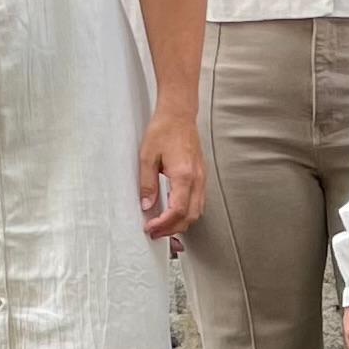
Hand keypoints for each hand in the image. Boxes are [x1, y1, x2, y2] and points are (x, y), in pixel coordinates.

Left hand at [136, 104, 204, 240]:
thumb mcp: (147, 157)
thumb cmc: (164, 130)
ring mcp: (202, 178)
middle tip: (155, 232)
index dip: (164, 224)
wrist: (179, 115)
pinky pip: (199, 201)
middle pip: (190, 216)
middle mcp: (197, 179)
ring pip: (197, 211)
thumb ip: (147, 183)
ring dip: (181, 223)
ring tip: (163, 225)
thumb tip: (147, 204)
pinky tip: (174, 212)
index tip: (151, 227)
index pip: (177, 210)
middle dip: (172, 229)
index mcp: (184, 175)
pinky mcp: (201, 176)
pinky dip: (187, 212)